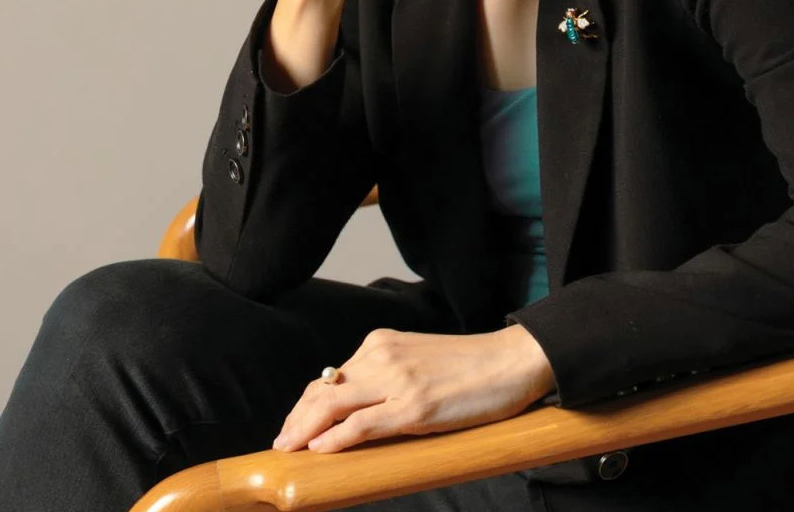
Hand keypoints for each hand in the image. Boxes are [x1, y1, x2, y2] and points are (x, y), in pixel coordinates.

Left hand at [272, 323, 555, 453]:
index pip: (330, 376)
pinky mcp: (415, 407)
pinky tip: (319, 450)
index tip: (292, 426)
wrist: (511, 361)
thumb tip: (355, 407)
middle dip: (296, 420)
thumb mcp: (419, 360)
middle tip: (282, 444)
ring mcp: (398, 381)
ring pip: (333, 406)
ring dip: (304, 431)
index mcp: (383, 342)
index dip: (305, 404)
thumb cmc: (471, 366)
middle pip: (323, 391)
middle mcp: (383, 355)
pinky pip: (362, 425)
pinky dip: (335, 439)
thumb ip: (387, 375)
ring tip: (289, 450)